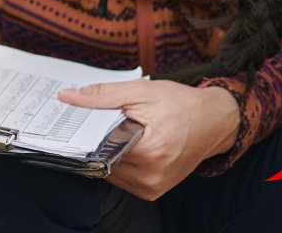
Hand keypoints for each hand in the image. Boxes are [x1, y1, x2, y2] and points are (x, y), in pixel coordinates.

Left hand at [57, 80, 239, 199]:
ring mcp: (152, 187)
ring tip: (110, 127)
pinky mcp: (152, 190)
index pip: (99, 145)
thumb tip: (68, 97)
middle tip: (88, 117)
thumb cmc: (181, 104)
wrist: (213, 121)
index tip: (71, 116)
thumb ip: (102, 95)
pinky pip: (121, 176)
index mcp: (149, 152)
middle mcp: (150, 177)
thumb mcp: (141, 91)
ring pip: (109, 170)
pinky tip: (121, 140)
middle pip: (102, 159)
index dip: (83, 129)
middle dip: (93, 138)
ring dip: (104, 149)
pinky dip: (116, 158)